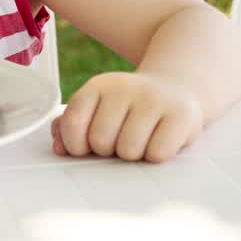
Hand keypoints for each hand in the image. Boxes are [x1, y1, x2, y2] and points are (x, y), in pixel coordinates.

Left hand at [51, 71, 203, 162]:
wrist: (176, 90)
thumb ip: (70, 126)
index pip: (73, 123)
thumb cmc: (129, 109)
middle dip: (109, 150)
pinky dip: (157, 154)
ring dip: (133, 154)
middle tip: (121, 138)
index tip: (87, 145)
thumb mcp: (98, 109)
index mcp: (98, 86)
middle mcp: (125, 87)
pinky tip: (160, 138)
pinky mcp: (181, 115)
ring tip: (141, 138)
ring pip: (128, 151)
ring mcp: (154, 99)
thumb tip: (59, 147)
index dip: (76, 144)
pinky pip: (157, 154)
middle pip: (101, 141)